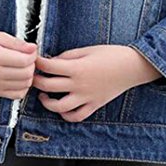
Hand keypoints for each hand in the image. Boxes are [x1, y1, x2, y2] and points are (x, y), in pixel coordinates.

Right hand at [0, 32, 37, 99]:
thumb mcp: (0, 36)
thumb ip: (17, 43)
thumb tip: (33, 48)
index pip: (24, 61)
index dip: (33, 55)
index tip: (31, 50)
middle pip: (26, 73)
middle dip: (32, 64)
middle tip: (27, 57)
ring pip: (25, 84)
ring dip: (29, 75)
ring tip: (23, 66)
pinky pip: (19, 94)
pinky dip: (23, 86)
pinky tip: (19, 76)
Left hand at [32, 44, 161, 121]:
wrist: (131, 66)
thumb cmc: (111, 55)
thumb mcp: (87, 50)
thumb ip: (68, 56)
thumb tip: (53, 61)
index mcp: (77, 68)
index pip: (49, 67)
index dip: (38, 63)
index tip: (34, 60)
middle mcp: (79, 85)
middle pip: (48, 87)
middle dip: (36, 81)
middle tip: (33, 76)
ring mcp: (86, 97)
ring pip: (59, 107)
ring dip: (47, 103)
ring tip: (43, 96)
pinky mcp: (94, 105)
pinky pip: (76, 116)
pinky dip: (66, 115)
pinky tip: (61, 108)